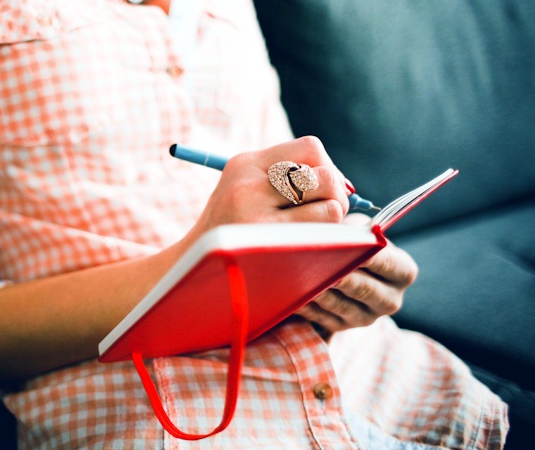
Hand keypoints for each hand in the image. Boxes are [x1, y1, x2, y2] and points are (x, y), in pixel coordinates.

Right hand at [184, 136, 349, 245]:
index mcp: (244, 163)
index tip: (322, 190)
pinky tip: (310, 249)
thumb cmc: (228, 231)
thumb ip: (286, 180)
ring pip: (330, 206)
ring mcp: (254, 215)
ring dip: (332, 224)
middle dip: (337, 196)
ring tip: (316, 234)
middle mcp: (248, 183)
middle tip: (328, 216)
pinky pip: (321, 236)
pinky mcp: (263, 245)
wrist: (189, 268)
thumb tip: (345, 186)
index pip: (310, 148)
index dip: (327, 168)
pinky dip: (327, 243)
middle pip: (325, 175)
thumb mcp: (244, 191)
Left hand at [295, 214, 418, 332]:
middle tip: (324, 267)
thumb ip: (356, 231)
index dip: (371, 256)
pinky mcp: (341, 328)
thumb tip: (342, 233)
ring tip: (303, 279)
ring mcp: (366, 318)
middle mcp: (390, 300)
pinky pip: (322, 318)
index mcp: (403, 273)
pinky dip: (307, 306)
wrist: (345, 268)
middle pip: (366, 290)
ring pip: (341, 306)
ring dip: (321, 292)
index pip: (389, 264)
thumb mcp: (361, 232)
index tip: (353, 247)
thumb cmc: (354, 242)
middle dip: (344, 277)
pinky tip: (294, 294)